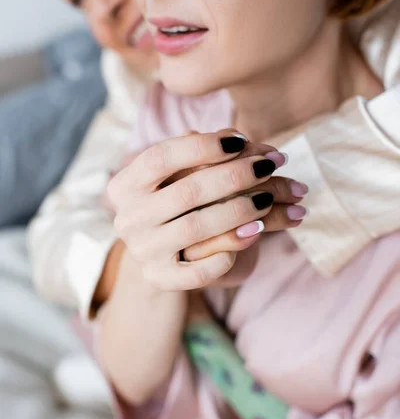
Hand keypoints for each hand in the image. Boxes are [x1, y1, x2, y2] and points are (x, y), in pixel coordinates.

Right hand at [108, 130, 302, 290]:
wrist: (163, 256)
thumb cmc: (178, 205)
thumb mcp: (180, 177)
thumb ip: (203, 154)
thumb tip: (240, 141)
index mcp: (126, 186)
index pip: (161, 157)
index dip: (202, 146)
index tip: (242, 140)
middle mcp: (128, 219)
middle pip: (186, 192)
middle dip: (235, 175)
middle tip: (271, 164)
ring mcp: (143, 251)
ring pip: (196, 227)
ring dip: (239, 211)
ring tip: (271, 199)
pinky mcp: (161, 279)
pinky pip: (198, 271)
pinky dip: (227, 252)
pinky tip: (252, 235)